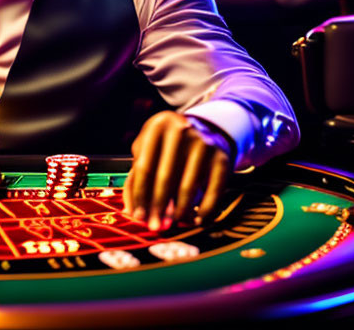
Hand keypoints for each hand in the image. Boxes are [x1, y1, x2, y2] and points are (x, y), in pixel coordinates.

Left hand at [123, 111, 229, 230]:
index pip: (144, 167)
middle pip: (165, 178)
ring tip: (174, 222)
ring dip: (179, 212)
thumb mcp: (149, 151)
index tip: (139, 217)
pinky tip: (198, 220)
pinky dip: (205, 211)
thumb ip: (136, 178)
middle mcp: (181, 130)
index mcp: (157, 126)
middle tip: (155, 227)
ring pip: (188, 187)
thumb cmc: (168, 147)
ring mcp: (204, 143)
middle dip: (158, 207)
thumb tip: (131, 212)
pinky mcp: (223, 158)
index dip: (140, 195)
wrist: (207, 131)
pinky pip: (212, 192)